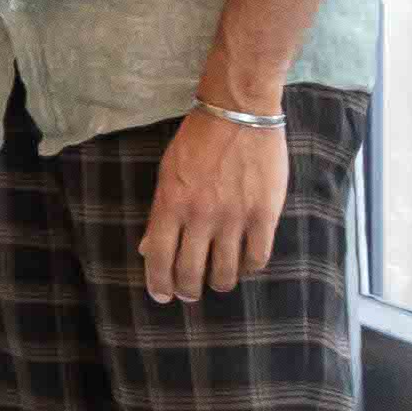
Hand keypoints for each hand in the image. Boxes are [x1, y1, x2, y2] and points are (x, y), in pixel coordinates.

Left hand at [142, 111, 291, 303]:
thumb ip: (159, 213)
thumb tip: (147, 249)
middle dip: (188, 291)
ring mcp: (234, 217)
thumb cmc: (197, 142)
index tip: (162, 295)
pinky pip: (257, 257)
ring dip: (219, 283)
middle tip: (190, 294)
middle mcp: (200, 216)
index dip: (159, 283)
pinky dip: (250, 268)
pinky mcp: (264, 214)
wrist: (238, 114)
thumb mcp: (166, 174)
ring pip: (226, 271)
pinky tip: (245, 265)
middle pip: (191, 272)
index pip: (158, 257)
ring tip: (218, 282)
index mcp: (170, 205)